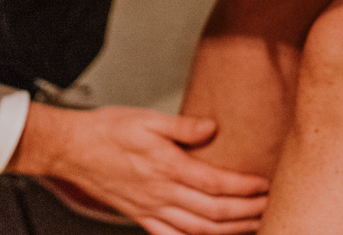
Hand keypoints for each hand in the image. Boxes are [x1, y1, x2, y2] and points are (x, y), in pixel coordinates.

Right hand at [9, 103, 269, 234]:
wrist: (72, 149)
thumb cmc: (108, 130)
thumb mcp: (148, 119)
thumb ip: (183, 126)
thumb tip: (212, 127)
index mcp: (168, 168)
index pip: (216, 184)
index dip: (244, 188)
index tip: (265, 184)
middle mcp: (161, 194)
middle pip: (213, 213)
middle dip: (246, 213)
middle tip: (270, 206)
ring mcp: (151, 209)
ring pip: (197, 230)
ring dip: (229, 231)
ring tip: (253, 225)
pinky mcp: (140, 216)